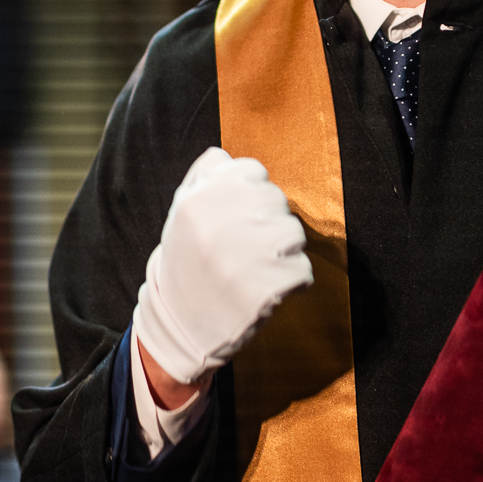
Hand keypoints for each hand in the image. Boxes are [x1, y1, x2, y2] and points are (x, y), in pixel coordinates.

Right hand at [133, 147, 313, 386]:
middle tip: (246, 248)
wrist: (180, 324)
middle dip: (268, 222)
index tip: (237, 218)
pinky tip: (264, 290)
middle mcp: (219, 225)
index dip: (250, 195)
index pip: (252, 172)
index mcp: (197, 200)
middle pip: (276, 200)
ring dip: (283, 252)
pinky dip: (291, 282)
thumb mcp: (181, 212)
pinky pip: (302, 271)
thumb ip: (205, 176)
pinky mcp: (267, 289)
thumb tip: (229, 157)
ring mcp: (244, 258)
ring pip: (294, 233)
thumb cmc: (188, 261)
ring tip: (255, 268)